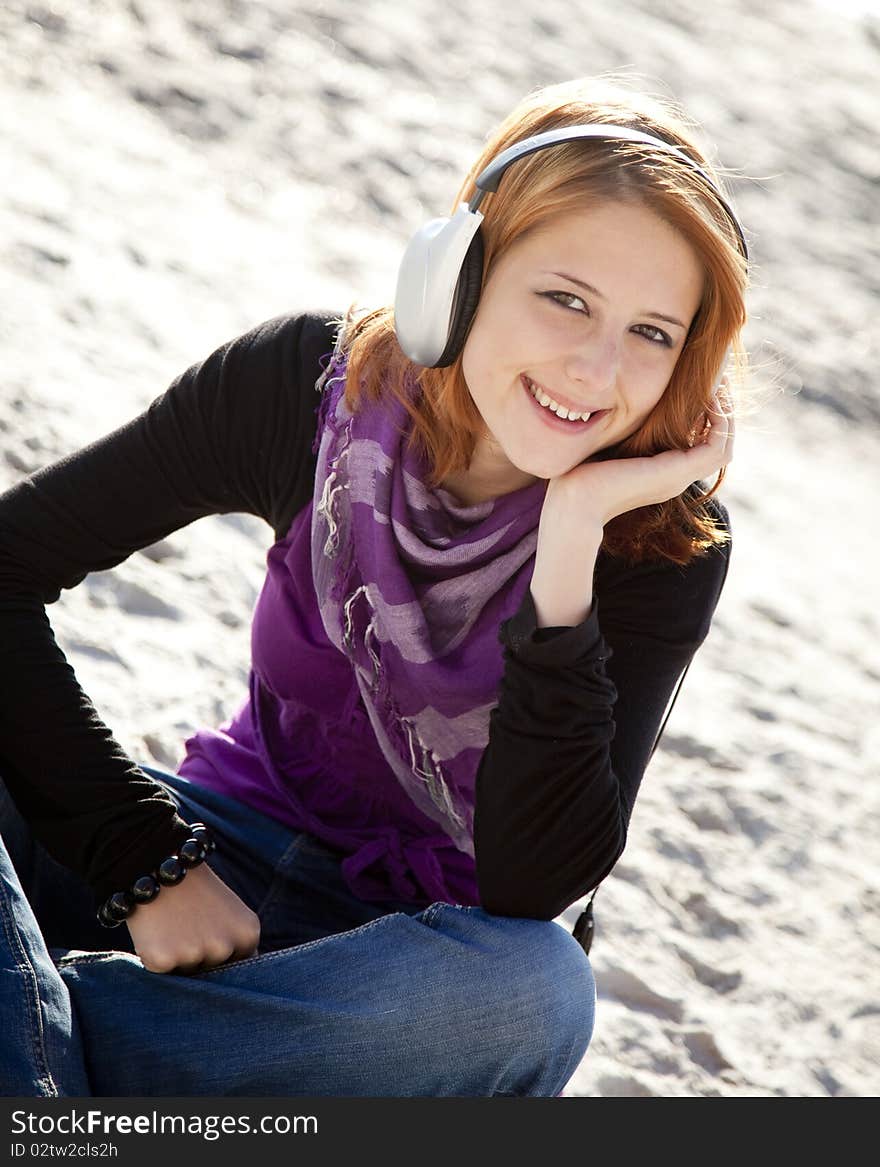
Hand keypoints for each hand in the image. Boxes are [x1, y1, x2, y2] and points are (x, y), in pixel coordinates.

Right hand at [125, 862, 260, 974]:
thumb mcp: (229, 913)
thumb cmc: (195, 891)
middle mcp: (224, 948)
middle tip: (188, 925)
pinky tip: (158, 932)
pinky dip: (156, 957)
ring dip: (179, 959)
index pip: (239, 967)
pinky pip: (162, 972)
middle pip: (213, 973)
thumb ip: (235, 945)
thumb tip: (236, 986)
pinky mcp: (162, 961)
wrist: (158, 863)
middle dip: (201, 958)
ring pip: (187, 975)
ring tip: (174, 926)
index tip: (209, 933)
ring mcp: (194, 955)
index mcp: (248, 934)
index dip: (221, 954)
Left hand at [554, 380, 734, 526]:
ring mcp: (679, 477)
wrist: (574, 501)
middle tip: (718, 379)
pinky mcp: (677, 472)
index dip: (706, 415)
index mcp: (661, 472)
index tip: (701, 385)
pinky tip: (709, 396)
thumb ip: (621, 426)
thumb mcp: (607, 442)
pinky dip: (720, 421)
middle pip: (719, 445)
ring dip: (726, 413)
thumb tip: (615, 397)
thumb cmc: (578, 474)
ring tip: (719, 384)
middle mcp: (675, 477)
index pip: (700, 445)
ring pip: (724, 447)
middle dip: (722, 410)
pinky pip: (717, 446)